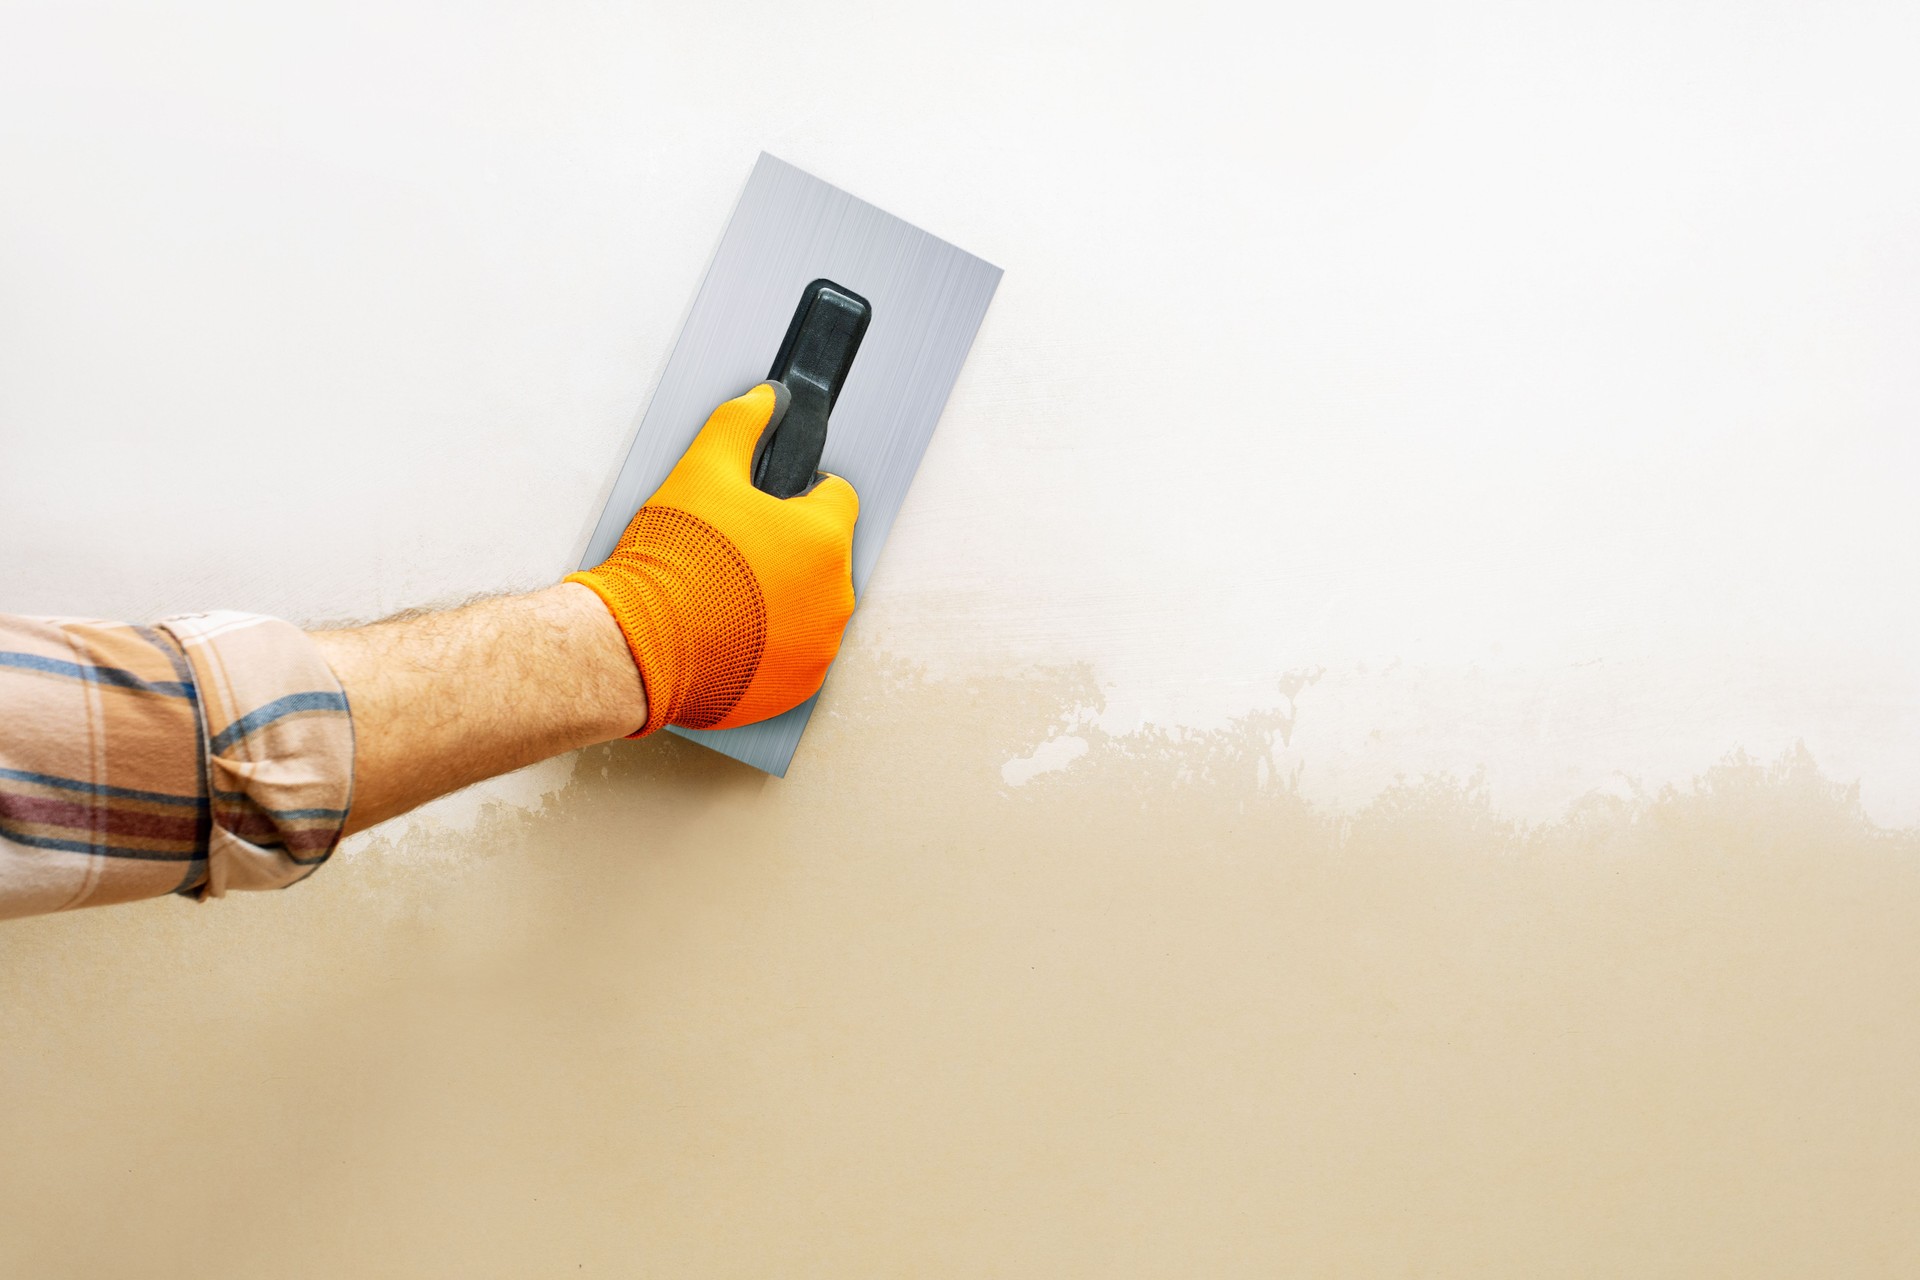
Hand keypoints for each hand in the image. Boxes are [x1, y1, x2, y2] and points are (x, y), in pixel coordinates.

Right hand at [566, 383, 859, 735]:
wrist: (638, 645)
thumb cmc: (671, 564)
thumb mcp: (701, 470)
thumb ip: (739, 424)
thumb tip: (764, 398)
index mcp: (824, 538)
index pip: (837, 496)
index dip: (801, 491)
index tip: (771, 503)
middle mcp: (835, 596)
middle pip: (824, 555)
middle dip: (788, 548)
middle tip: (737, 550)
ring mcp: (819, 646)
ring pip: (811, 606)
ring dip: (781, 598)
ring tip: (728, 594)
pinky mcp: (797, 685)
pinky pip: (794, 654)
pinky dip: (770, 643)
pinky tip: (731, 631)